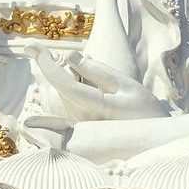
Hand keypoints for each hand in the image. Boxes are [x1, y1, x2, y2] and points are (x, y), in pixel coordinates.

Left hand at [30, 47, 169, 121]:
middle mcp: (86, 122)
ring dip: (70, 80)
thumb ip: (97, 72)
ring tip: (97, 82)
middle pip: (62, 88)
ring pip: (64, 96)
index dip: (47, 65)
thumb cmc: (145, 109)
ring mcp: (82, 129)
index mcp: (99, 108)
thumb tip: (69, 56)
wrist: (154, 140)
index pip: (65, 85)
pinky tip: (81, 86)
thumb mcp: (125, 86)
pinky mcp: (80, 132)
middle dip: (61, 69)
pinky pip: (67, 105)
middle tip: (74, 59)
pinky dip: (69, 90)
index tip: (34, 48)